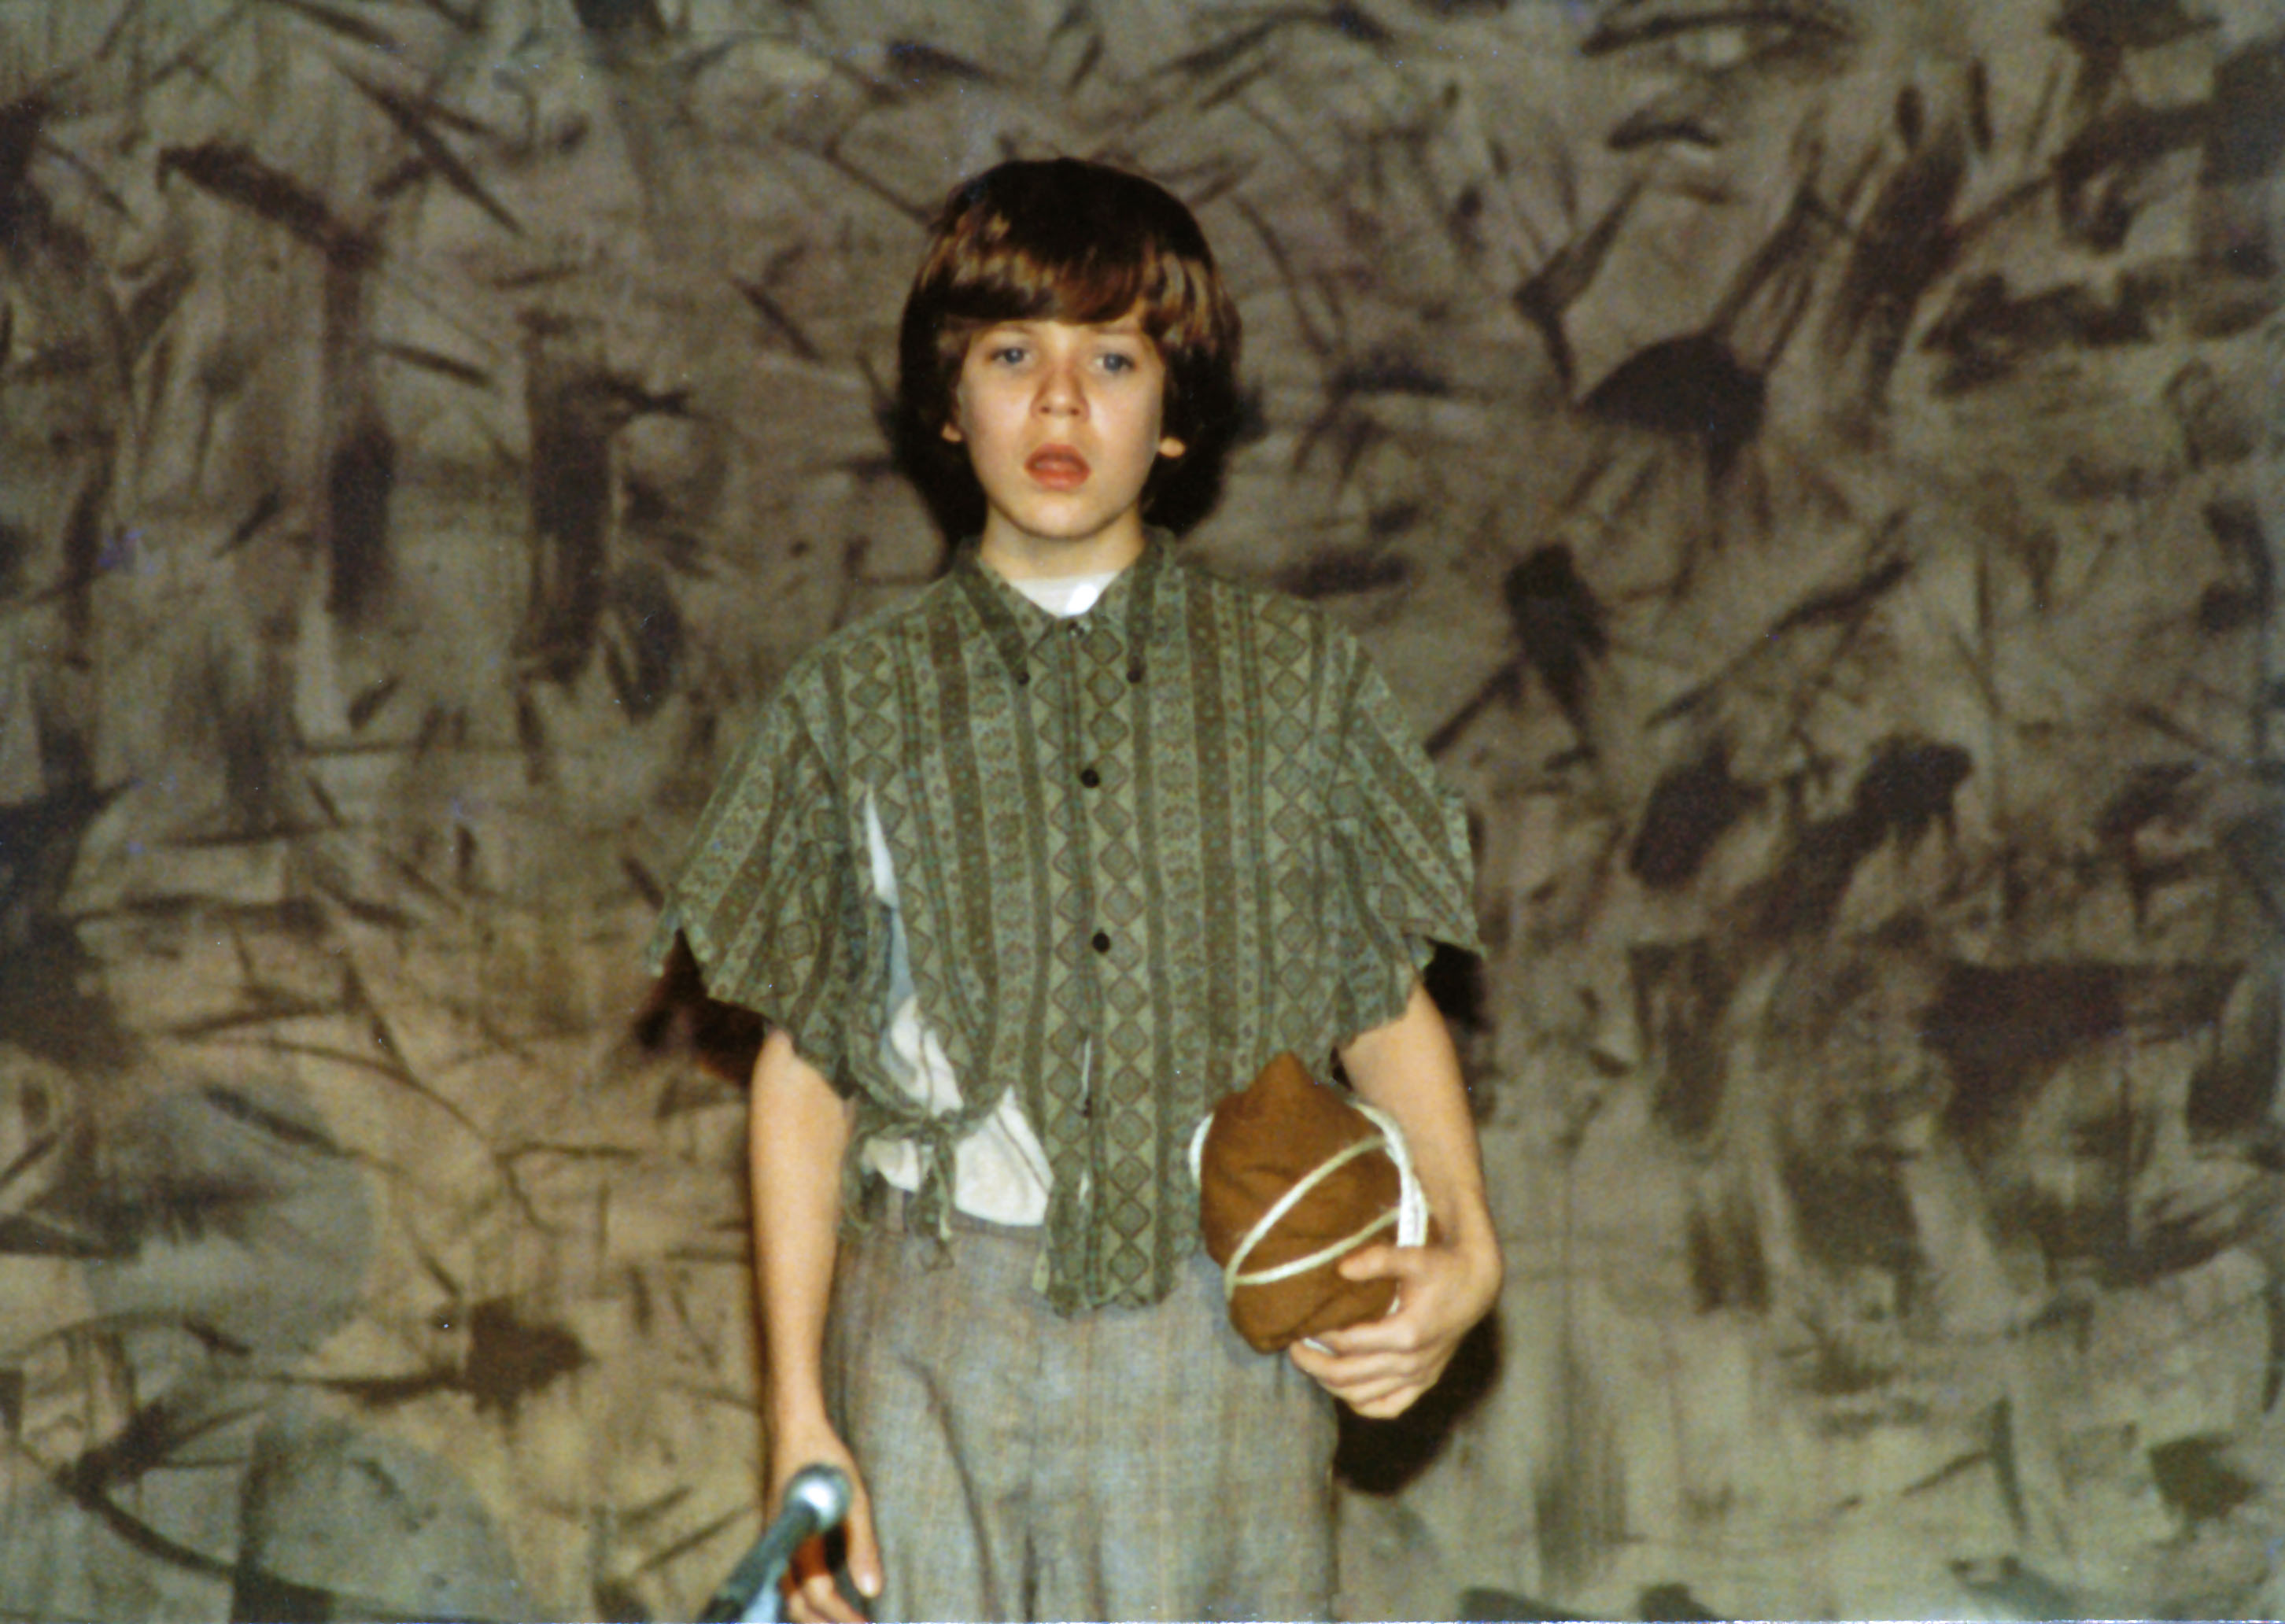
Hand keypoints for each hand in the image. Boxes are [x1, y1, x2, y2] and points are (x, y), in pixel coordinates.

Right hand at [770, 1422, 881, 1622]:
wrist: (795, 1430)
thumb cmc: (826, 1461)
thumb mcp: (854, 1501)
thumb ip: (862, 1547)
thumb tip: (873, 1591)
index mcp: (799, 1540)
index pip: (817, 1595)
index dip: (842, 1617)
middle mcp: (781, 1548)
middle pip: (795, 1604)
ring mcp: (776, 1543)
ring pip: (787, 1595)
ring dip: (812, 1615)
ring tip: (841, 1621)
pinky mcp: (778, 1536)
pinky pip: (786, 1579)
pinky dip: (804, 1598)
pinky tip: (823, 1600)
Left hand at [1285, 1225, 1499, 1417]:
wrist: (1476, 1285)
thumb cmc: (1441, 1268)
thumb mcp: (1413, 1256)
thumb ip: (1377, 1260)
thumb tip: (1341, 1268)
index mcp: (1407, 1333)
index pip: (1348, 1343)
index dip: (1320, 1335)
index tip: (1303, 1323)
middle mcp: (1412, 1362)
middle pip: (1348, 1375)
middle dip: (1315, 1364)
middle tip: (1293, 1347)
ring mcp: (1418, 1377)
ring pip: (1362, 1396)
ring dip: (1330, 1384)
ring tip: (1310, 1364)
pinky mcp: (1424, 1383)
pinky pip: (1388, 1406)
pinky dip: (1361, 1402)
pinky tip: (1343, 1388)